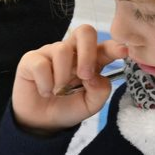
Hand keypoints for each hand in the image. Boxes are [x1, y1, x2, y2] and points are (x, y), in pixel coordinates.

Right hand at [11, 25, 127, 134]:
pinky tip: (44, 92)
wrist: (41, 122)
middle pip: (84, 32)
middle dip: (87, 52)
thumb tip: (95, 77)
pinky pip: (41, 64)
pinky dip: (45, 84)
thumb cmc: (67, 108)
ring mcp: (51, 53)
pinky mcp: (31, 59)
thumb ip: (100, 91)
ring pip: (62, 50)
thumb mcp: (90, 105)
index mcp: (91, 61)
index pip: (104, 47)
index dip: (114, 47)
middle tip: (85, 76)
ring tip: (58, 92)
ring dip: (62, 77)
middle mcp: (72, 52)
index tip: (123, 52)